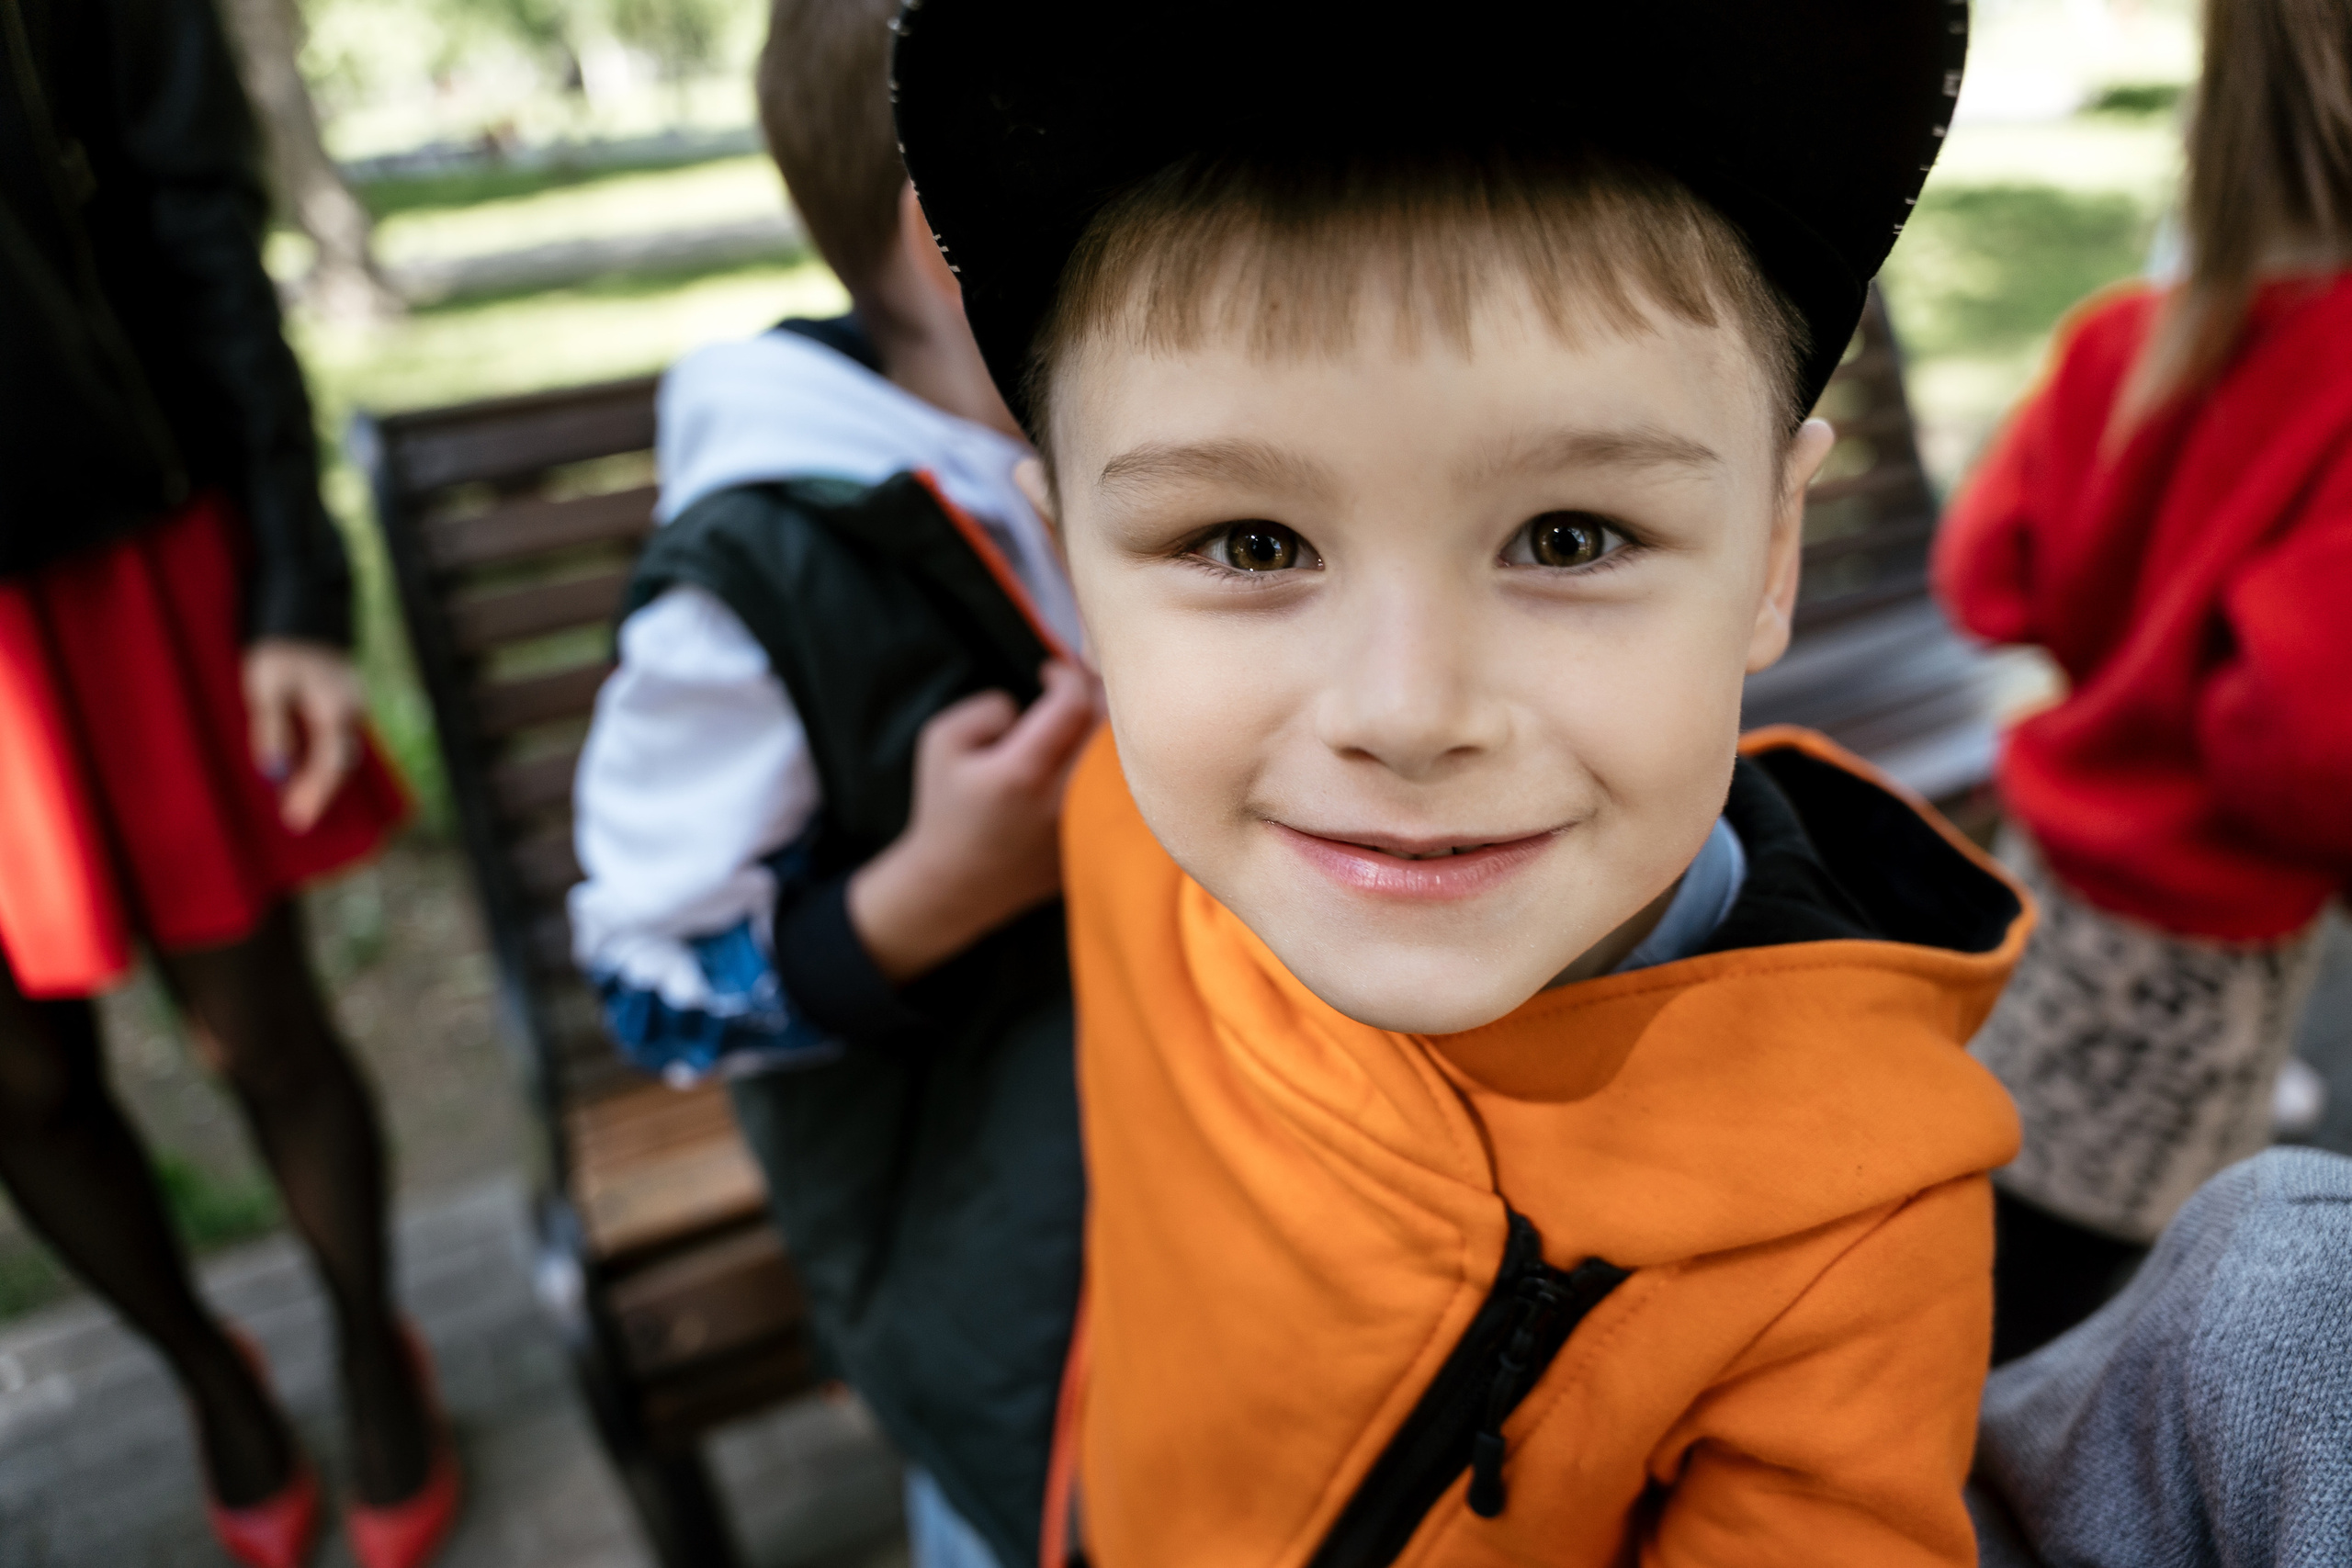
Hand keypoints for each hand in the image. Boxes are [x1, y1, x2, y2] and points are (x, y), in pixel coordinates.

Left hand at [242, 639, 364, 832]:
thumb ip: (273, 729)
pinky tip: (305, 770)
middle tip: (296, 820)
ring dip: (322, 778)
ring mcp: (353, 705)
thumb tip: (275, 772)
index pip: (330, 764)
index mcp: (335, 709)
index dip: (314, 795)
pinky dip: (323, 759)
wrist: (302, 611)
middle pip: (341, 764)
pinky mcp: (344, 700)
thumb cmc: (279, 647)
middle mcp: (352, 711)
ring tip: (297, 801)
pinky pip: (337, 739)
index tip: (296, 820)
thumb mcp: (267, 687)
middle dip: (319, 793)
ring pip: (341, 752)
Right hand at [847, 659, 1100, 984]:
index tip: (1053, 674)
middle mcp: (1061, 800)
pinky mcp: (1096, 844)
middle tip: (1082, 685)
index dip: (1069, 677)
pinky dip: (1115, 767)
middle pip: (1112, 729)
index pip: (1074, 704)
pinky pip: (1123, 792)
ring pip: (1125, 761)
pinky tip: (1094, 754)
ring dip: (1113, 730)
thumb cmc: (945, 808)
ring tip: (1092, 715)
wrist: (955, 884)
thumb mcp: (940, 742)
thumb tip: (1033, 705)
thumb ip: (987, 709)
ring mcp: (1084, 826)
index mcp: (1020, 772)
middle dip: (1101, 695)